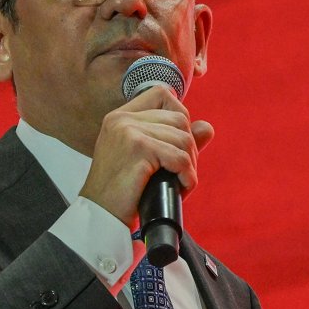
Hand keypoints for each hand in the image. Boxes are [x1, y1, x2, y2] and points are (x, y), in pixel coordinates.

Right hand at [80, 84, 214, 227]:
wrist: (101, 214)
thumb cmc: (124, 190)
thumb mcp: (149, 159)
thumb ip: (176, 140)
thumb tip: (207, 127)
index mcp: (121, 116)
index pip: (162, 94)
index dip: (179, 116)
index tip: (176, 143)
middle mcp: (123, 119)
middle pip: (180, 118)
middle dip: (189, 146)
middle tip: (182, 170)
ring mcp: (129, 131)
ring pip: (184, 138)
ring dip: (189, 164)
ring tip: (180, 181)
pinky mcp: (138, 149)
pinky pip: (180, 157)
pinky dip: (187, 175)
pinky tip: (181, 186)